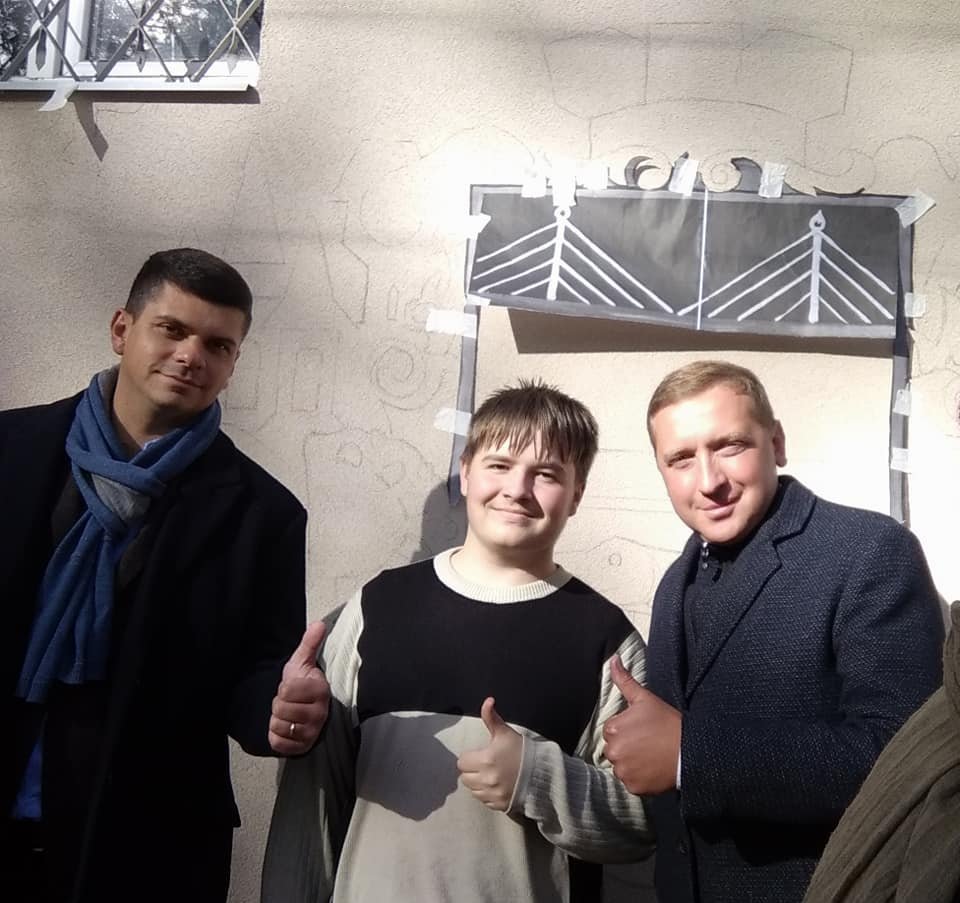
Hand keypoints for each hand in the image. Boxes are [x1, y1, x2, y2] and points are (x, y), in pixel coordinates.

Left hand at [268, 622, 329, 754]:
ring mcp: (312, 732)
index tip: (292, 687)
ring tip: (288, 714)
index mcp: (320, 691)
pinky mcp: (302, 747)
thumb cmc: (302, 684)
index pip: (287, 689)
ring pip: (279, 725)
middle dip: (279, 704)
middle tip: (290, 702)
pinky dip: (276, 736)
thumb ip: (309, 643)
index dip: (284, 687)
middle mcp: (319, 713)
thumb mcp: (302, 661)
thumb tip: (319, 623)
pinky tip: (285, 728)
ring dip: (277, 720)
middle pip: (281, 709)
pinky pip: (278, 742)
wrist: (302, 709)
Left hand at [456, 697, 523, 810]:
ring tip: (491, 775)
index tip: (481, 755)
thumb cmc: (522, 751)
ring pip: (472, 790)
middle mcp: (487, 779)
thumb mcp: (506, 733)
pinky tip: (497, 785)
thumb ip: (492, 718)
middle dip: (472, 770)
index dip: (470, 757)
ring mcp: (492, 794)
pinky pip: (483, 801)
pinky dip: (487, 794)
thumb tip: (488, 700)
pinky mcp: (498, 805)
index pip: (462, 762)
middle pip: (464, 777)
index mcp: (486, 760)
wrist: (542, 773)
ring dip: (478, 783)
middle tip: (485, 765)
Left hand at [603, 654, 681, 794]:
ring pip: (621, 766)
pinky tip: (652, 769)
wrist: (689, 750)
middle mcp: (613, 751)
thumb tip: (613, 658)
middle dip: (626, 746)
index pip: (612, 730)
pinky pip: (629, 782)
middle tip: (647, 743)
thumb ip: (624, 679)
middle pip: (614, 749)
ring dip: (631, 763)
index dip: (627, 729)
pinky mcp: (633, 787)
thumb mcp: (645, 698)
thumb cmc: (667, 722)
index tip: (643, 730)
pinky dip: (639, 778)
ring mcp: (623, 771)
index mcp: (612, 728)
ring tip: (650, 756)